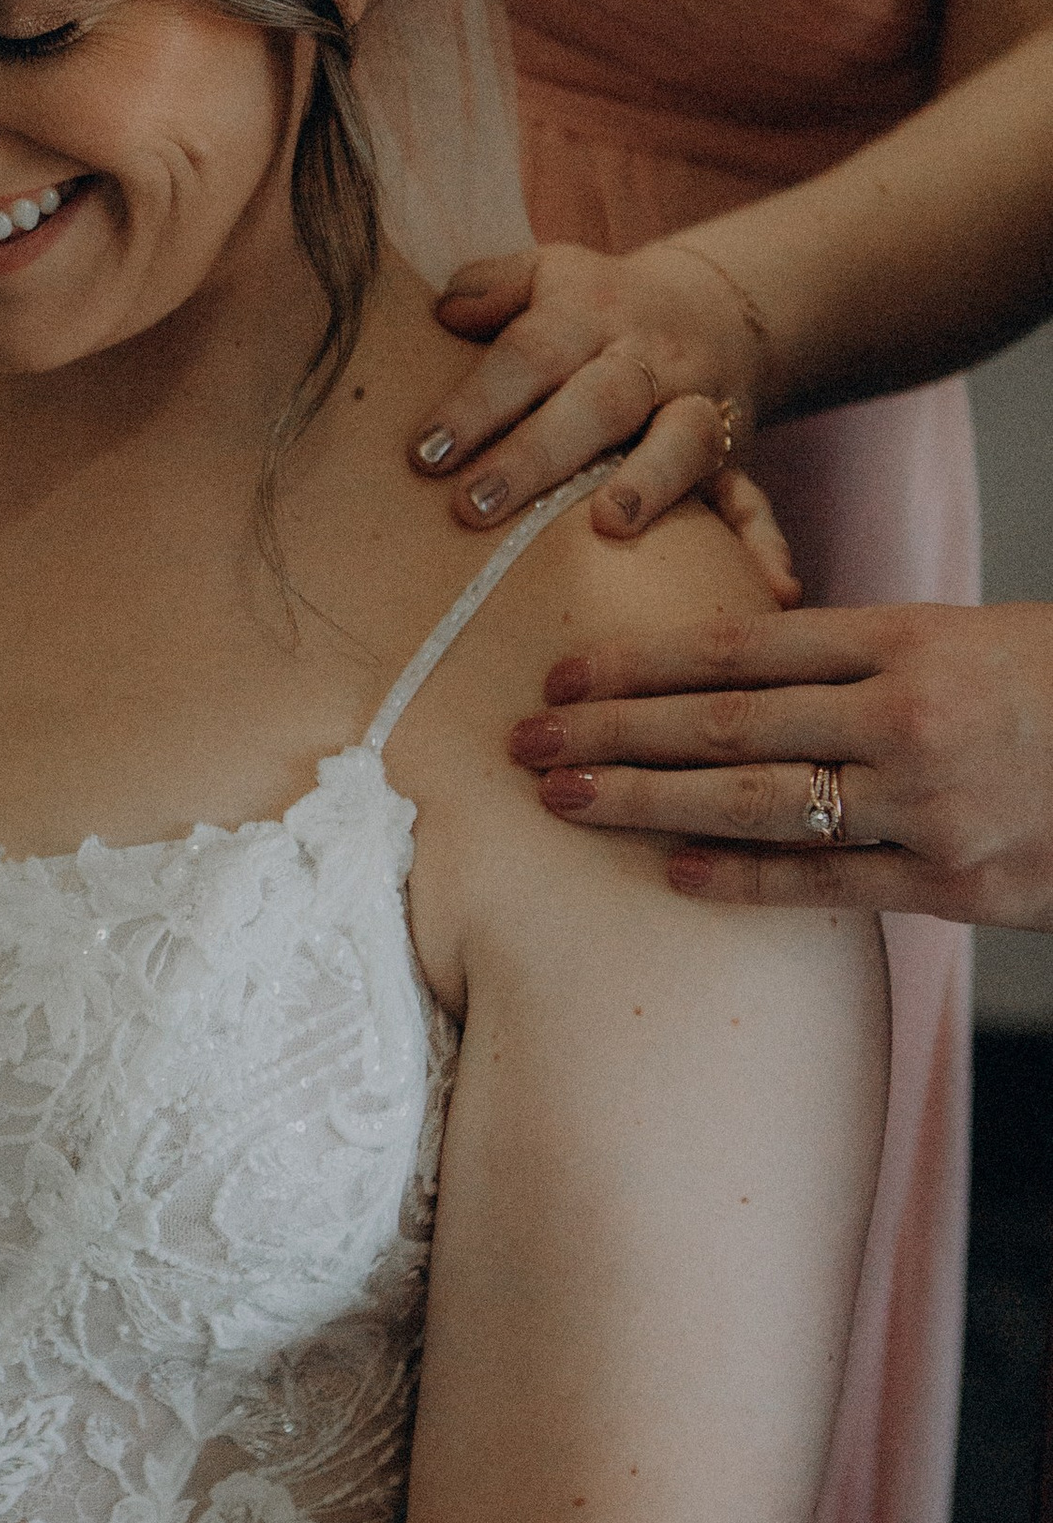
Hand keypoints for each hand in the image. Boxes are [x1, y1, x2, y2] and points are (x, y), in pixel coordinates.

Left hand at [413, 236, 796, 593]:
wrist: (712, 310)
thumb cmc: (590, 311)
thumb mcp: (545, 276)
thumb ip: (492, 287)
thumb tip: (445, 312)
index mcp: (592, 313)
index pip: (531, 352)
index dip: (479, 402)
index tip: (425, 453)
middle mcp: (650, 358)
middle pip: (598, 402)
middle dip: (539, 455)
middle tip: (474, 505)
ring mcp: (697, 408)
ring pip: (682, 442)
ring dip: (651, 483)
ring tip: (609, 525)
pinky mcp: (733, 457)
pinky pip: (755, 500)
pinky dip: (764, 543)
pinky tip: (774, 587)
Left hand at [509, 600, 1052, 921]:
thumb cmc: (1052, 687)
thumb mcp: (964, 638)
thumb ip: (856, 657)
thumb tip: (731, 668)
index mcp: (907, 639)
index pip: (741, 647)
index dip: (640, 660)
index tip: (562, 669)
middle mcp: (908, 717)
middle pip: (725, 724)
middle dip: (612, 731)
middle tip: (523, 739)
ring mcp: (931, 805)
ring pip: (758, 805)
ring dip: (648, 803)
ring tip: (566, 799)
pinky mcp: (961, 883)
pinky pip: (829, 884)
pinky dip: (744, 879)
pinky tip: (672, 872)